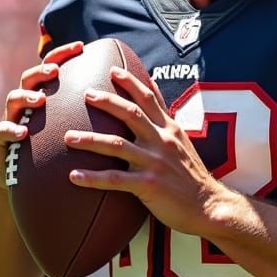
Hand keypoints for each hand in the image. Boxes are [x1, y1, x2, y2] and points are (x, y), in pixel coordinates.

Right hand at [0, 41, 83, 189]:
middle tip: (55, 71)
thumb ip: (92, 112)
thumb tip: (127, 98)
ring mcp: (12, 119)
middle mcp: (26, 103)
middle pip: (29, 78)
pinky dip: (11, 129)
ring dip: (25, 97)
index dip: (64, 54)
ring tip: (39, 100)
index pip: (53, 67)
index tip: (81, 46)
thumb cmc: (58, 151)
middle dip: (41, 71)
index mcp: (45, 96)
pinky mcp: (2, 141)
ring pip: (13, 100)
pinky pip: (2, 131)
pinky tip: (22, 132)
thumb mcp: (75, 129)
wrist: (28, 180)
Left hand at [64, 67, 231, 236]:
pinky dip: (92, 178)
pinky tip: (74, 176)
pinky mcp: (149, 185)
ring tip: (67, 137)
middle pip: (131, 114)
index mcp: (170, 130)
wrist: (209, 206)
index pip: (150, 99)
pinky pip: (115, 180)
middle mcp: (162, 142)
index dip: (131, 82)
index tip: (113, 70)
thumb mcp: (183, 144)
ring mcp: (155, 163)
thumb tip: (155, 100)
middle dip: (107, 102)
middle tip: (86, 94)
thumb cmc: (192, 177)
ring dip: (89, 139)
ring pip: (117, 146)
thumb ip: (165, 123)